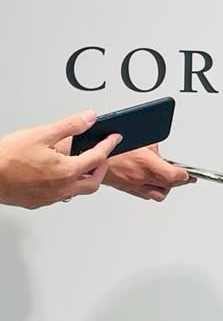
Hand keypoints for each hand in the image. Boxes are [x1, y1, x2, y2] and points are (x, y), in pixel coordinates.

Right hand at [0, 111, 121, 208]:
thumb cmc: (6, 158)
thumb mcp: (41, 134)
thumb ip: (69, 126)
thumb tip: (89, 118)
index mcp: (66, 171)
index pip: (98, 157)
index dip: (108, 145)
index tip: (114, 139)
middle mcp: (62, 188)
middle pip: (94, 181)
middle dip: (101, 167)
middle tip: (101, 155)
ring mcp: (51, 197)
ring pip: (78, 191)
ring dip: (85, 178)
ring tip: (82, 164)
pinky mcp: (38, 202)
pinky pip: (62, 195)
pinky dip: (68, 185)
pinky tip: (60, 176)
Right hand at [103, 144, 191, 200]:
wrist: (82, 155)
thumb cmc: (102, 144)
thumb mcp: (134, 137)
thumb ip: (149, 144)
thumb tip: (156, 148)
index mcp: (144, 163)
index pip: (175, 176)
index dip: (186, 175)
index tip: (190, 174)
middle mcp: (139, 177)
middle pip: (169, 187)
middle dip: (179, 182)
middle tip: (185, 177)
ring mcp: (131, 185)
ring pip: (157, 194)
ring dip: (165, 188)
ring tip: (169, 180)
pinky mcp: (124, 188)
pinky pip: (144, 194)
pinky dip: (151, 189)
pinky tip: (151, 182)